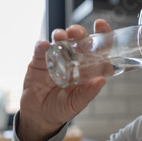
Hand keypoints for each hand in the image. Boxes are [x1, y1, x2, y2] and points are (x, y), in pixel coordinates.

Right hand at [17, 20, 111, 140]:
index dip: (102, 36)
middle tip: (76, 32)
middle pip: (80, 41)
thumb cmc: (63, 109)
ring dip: (61, 36)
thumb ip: (88, 93)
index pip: (99, 49)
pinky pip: (41, 50)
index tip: (101, 25)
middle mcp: (74, 60)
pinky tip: (44, 45)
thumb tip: (101, 81)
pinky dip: (42, 46)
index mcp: (89, 69)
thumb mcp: (77, 103)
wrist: (39, 116)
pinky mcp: (40, 61)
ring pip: (61, 41)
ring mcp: (57, 59)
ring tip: (61, 37)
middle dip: (79, 33)